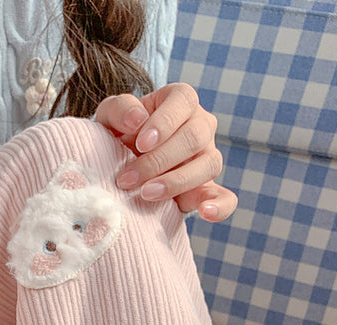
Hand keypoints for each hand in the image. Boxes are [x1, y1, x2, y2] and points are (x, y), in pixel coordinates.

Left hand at [95, 85, 237, 220]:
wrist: (121, 166)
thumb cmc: (118, 135)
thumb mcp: (110, 117)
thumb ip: (119, 109)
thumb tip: (136, 119)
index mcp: (181, 100)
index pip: (183, 101)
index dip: (164, 123)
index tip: (140, 144)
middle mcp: (201, 125)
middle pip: (194, 137)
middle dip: (158, 161)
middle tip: (127, 179)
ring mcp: (208, 157)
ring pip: (208, 165)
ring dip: (176, 182)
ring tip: (146, 194)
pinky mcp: (208, 189)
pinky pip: (225, 197)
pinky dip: (219, 206)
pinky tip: (205, 212)